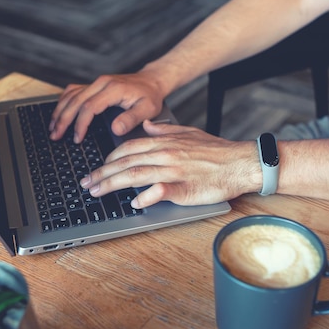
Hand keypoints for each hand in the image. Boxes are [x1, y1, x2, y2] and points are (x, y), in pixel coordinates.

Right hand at [49, 71, 164, 142]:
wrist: (151, 81)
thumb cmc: (150, 96)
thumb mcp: (147, 109)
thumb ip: (131, 119)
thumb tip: (115, 129)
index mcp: (113, 89)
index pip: (89, 107)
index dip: (80, 124)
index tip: (77, 138)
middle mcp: (101, 83)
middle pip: (75, 100)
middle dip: (63, 119)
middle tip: (55, 136)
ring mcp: (96, 83)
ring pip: (70, 95)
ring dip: (59, 111)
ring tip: (52, 127)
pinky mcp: (94, 85)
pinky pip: (73, 91)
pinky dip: (63, 102)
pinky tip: (59, 113)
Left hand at [80, 120, 261, 207]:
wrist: (241, 162)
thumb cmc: (217, 152)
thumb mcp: (189, 133)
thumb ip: (165, 129)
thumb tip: (146, 126)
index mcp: (165, 142)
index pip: (128, 148)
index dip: (108, 158)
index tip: (97, 167)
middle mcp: (166, 154)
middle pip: (126, 162)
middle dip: (102, 173)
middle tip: (87, 183)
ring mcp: (174, 171)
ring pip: (135, 175)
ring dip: (112, 184)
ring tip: (97, 192)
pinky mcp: (185, 188)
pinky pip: (160, 191)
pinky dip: (145, 196)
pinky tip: (134, 202)